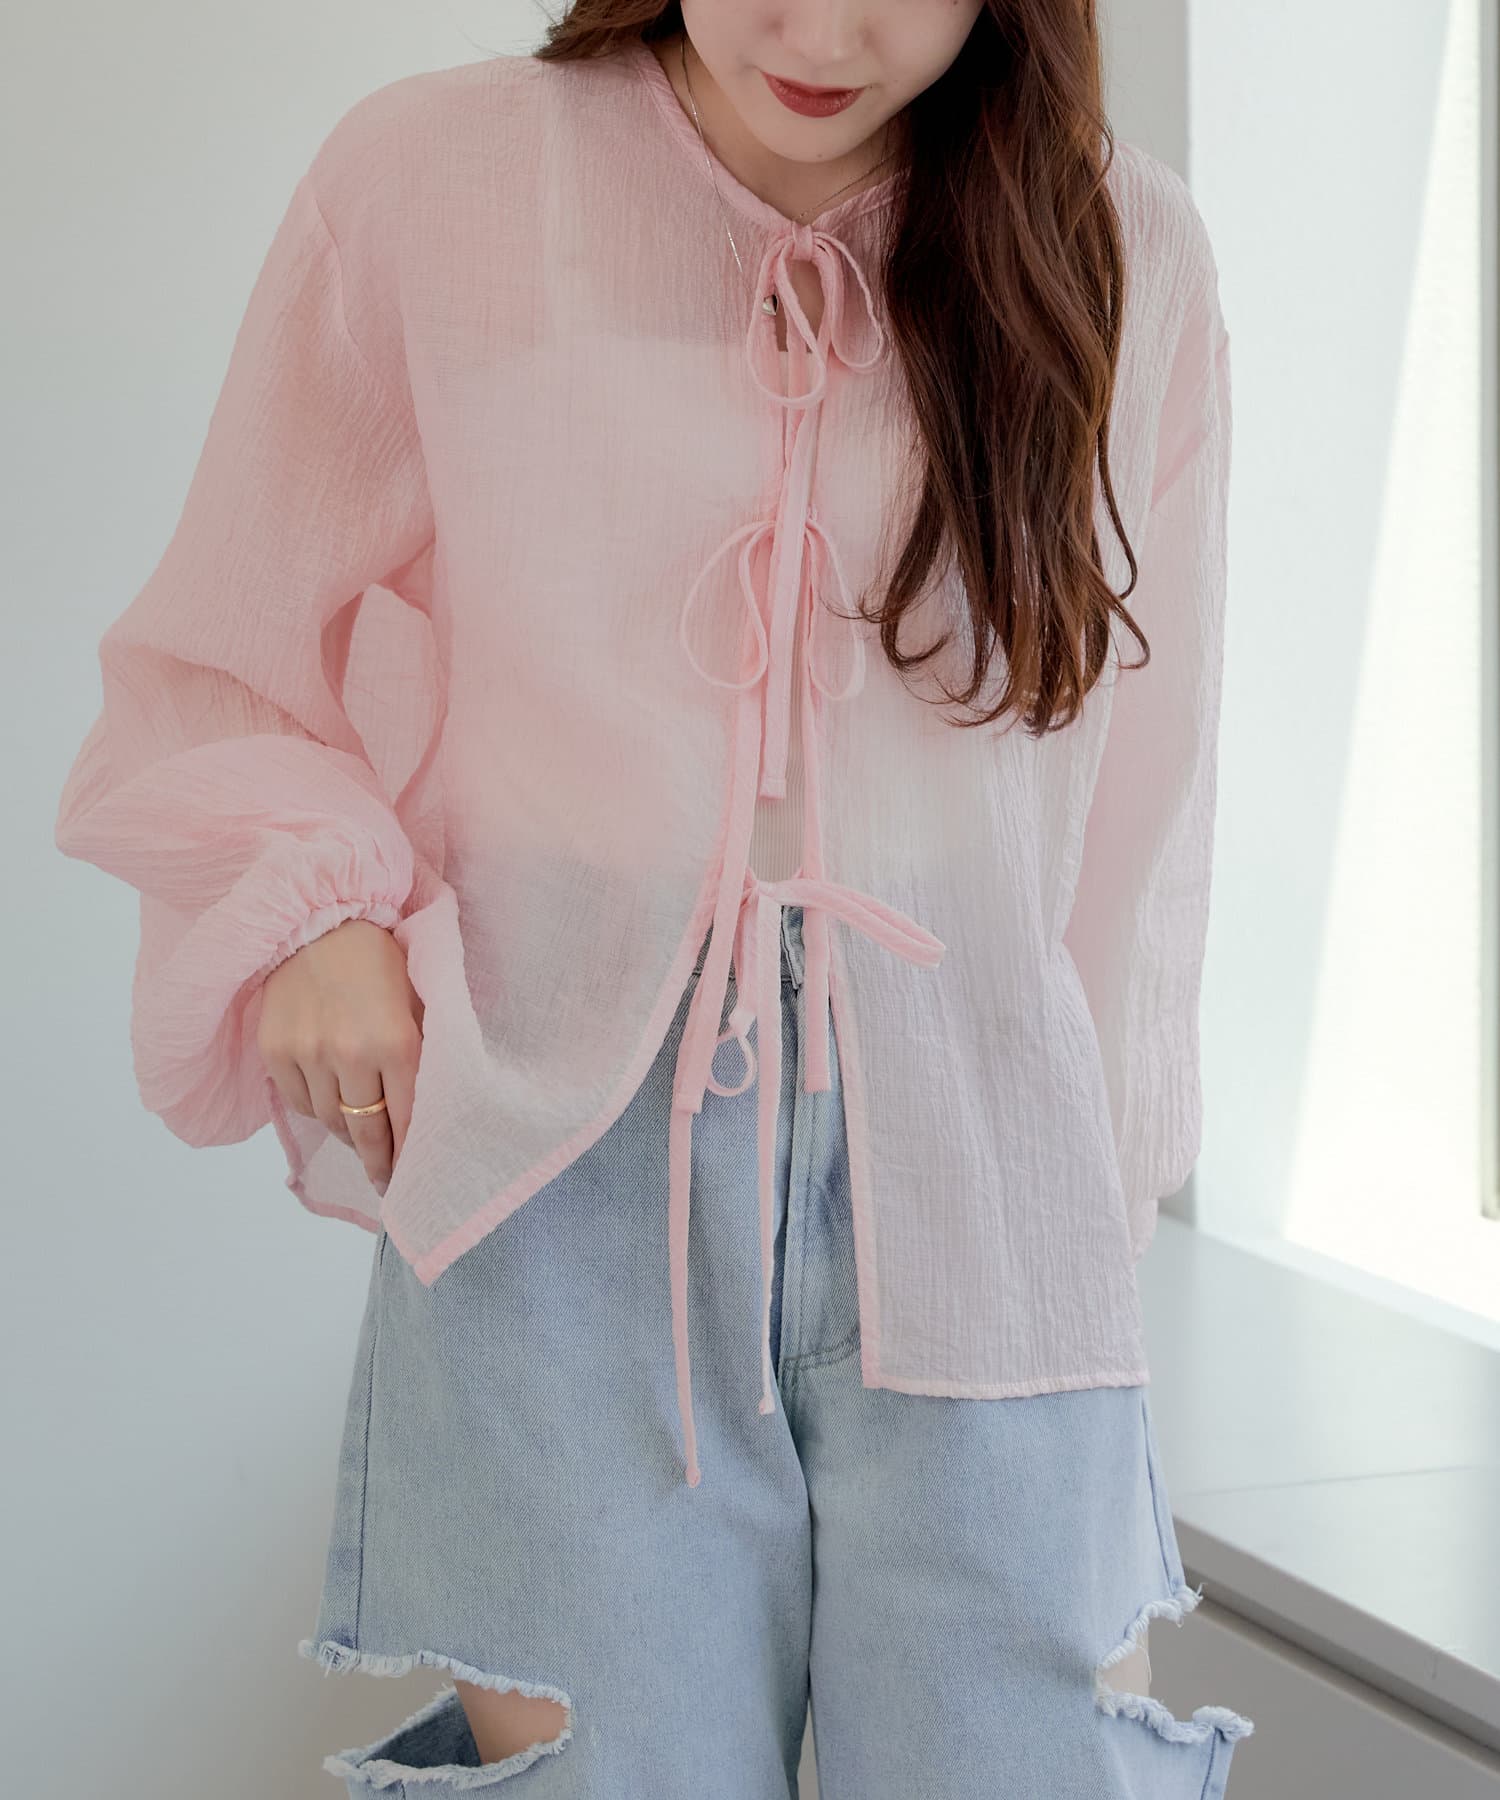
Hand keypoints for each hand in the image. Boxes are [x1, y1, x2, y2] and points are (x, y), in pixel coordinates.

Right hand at [256, 917, 423, 1192]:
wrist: (319, 919)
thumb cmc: (380, 959)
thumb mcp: (417, 1001)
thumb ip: (420, 1053)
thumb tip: (422, 1112)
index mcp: (397, 1042)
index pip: (406, 1119)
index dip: (406, 1155)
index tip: (407, 1177)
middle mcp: (352, 1054)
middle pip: (365, 1131)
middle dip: (376, 1161)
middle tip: (383, 1178)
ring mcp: (309, 1054)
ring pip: (330, 1121)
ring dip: (346, 1132)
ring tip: (357, 1133)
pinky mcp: (275, 1050)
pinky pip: (299, 1103)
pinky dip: (315, 1108)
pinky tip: (328, 1100)